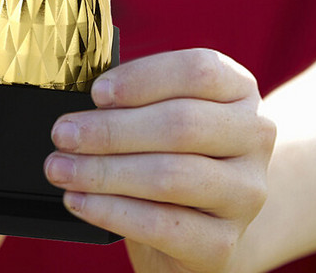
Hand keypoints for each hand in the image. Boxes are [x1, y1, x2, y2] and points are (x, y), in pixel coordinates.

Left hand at [44, 49, 274, 272]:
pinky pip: (162, 225)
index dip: (142, 79)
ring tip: (60, 167)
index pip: (198, 71)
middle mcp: (255, 137)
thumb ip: (138, 100)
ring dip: (104, 171)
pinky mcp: (224, 243)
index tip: (96, 92)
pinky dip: (112, 211)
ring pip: (170, 175)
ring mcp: (245, 193)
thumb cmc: (173, 152)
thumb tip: (82, 104)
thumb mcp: (166, 113)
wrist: (206, 221)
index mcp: (240, 90)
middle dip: (111, 130)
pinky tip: (79, 201)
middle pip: (180, 124)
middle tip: (63, 133)